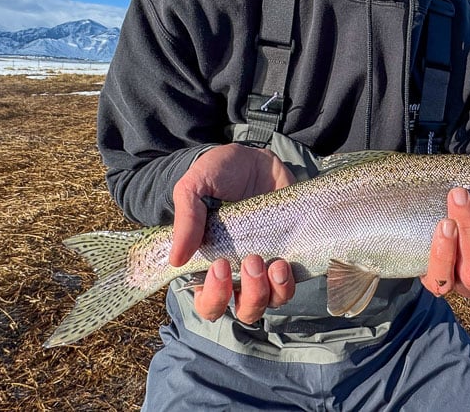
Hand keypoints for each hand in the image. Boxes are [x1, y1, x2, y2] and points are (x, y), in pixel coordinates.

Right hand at [169, 143, 296, 321]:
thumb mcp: (194, 187)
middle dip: (250, 295)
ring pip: (271, 302)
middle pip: (244, 311)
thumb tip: (176, 259)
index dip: (213, 296)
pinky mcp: (290, 257)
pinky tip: (285, 263)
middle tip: (251, 261)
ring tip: (274, 263)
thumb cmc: (218, 175)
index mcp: (209, 266)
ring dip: (272, 291)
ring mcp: (266, 269)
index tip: (220, 266)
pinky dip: (289, 282)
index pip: (207, 303)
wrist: (254, 158)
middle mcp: (239, 275)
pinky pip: (292, 285)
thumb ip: (186, 220)